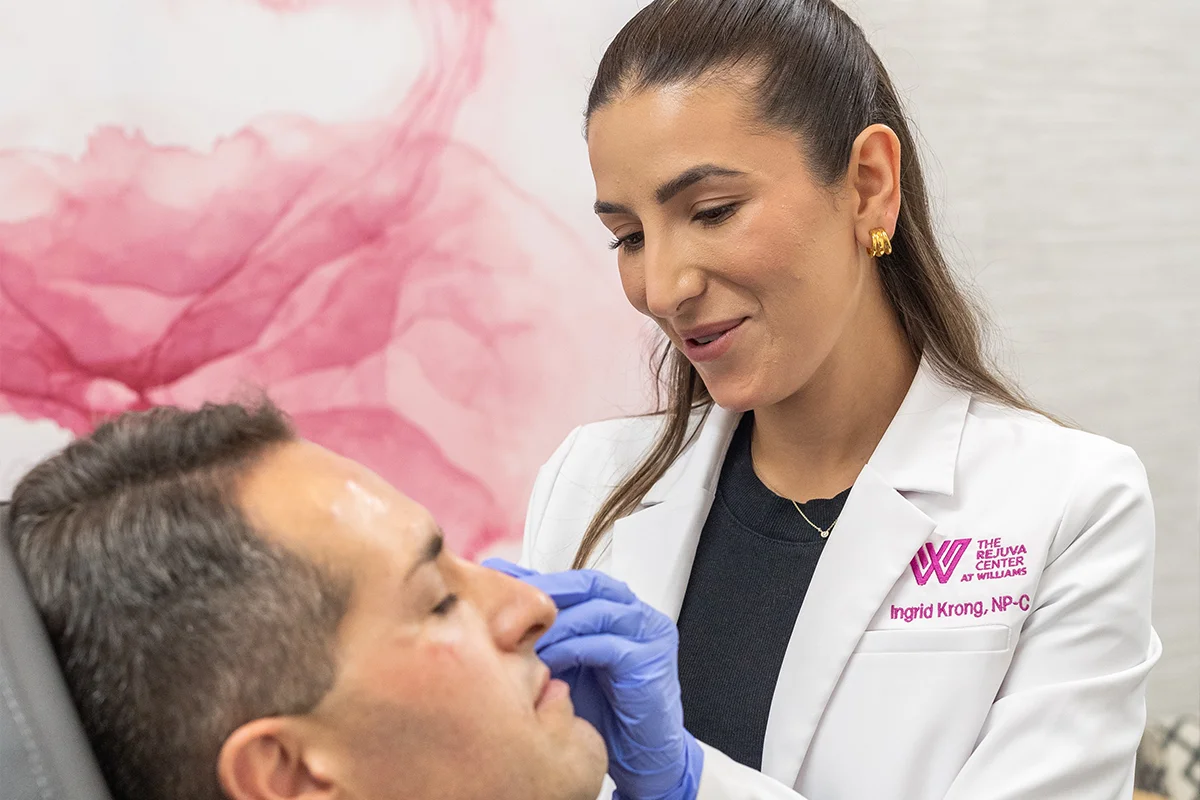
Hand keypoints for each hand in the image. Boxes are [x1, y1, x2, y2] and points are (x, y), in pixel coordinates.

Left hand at [483, 559, 702, 799]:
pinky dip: (574, 649)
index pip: (575, 580)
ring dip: (555, 622)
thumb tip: (497, 612)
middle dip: (543, 594)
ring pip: (596, 609)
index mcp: (618, 606)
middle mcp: (636, 613)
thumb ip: (545, 636)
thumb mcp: (566, 663)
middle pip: (586, 586)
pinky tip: (548, 661)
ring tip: (522, 635)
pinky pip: (607, 646)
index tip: (498, 579)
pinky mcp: (650, 661)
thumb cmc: (603, 711)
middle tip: (507, 607)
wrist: (642, 758)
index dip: (537, 579)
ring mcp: (648, 634)